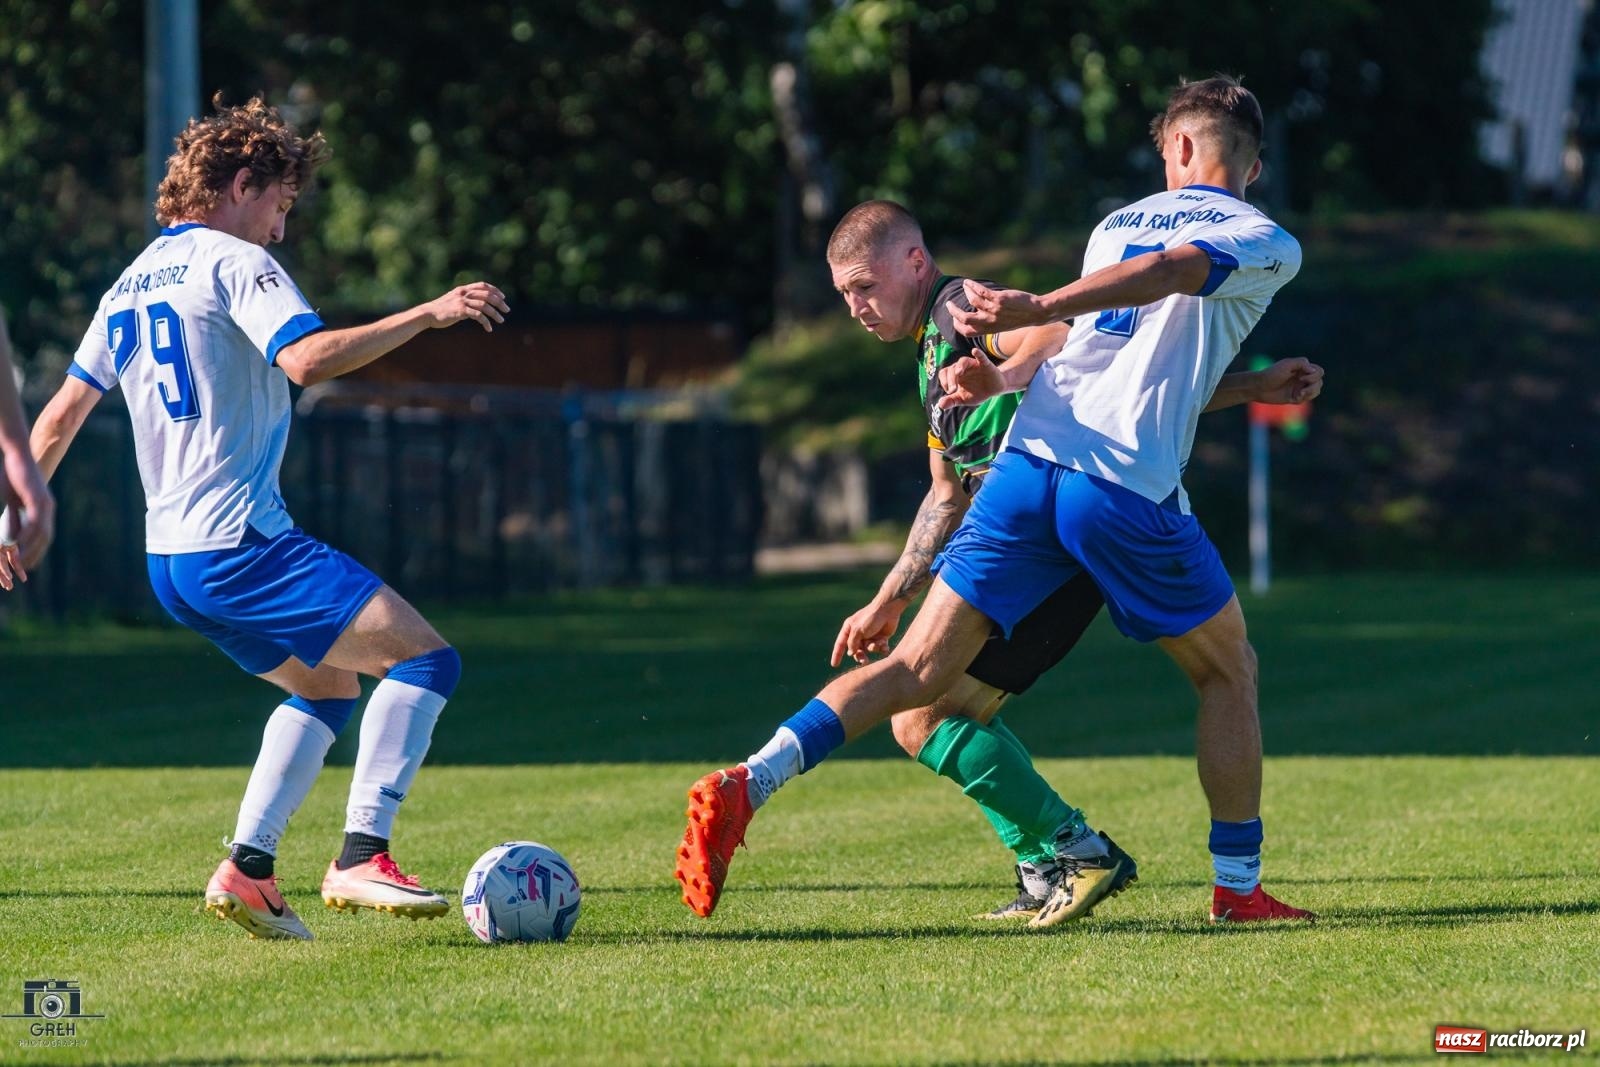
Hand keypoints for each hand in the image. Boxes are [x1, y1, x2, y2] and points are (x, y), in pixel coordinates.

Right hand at [0, 447, 52, 586]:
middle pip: (45, 537)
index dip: (37, 551)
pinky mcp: (37, 498)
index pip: (44, 535)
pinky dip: (25, 535)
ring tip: (19, 563)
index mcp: (43, 508)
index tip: (28, 564)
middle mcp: (48, 507)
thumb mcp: (11, 501)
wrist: (15, 454)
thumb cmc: (11, 475)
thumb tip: (12, 537)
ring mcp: (44, 503)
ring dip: (30, 548)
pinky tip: (17, 545)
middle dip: (36, 554)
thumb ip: (13, 518)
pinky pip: (32, 521)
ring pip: (40, 532)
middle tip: (25, 570)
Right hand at [426, 282, 508, 332]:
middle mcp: (464, 293)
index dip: (494, 290)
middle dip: (499, 302)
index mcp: (463, 289)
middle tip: (507, 310)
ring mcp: (462, 301)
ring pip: (485, 305)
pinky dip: (486, 322)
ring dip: (495, 314)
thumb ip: (465, 301)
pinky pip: (478, 315)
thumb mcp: (454, 301)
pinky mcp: (461, 311)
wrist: (428, 314)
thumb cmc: (441, 310)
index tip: (503, 297)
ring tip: (501, 321)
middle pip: (487, 295)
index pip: (483, 285)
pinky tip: (488, 329)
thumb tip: (477, 308)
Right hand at [830, 599, 906, 666]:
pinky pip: (879, 648)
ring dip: (873, 648)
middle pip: (856, 650)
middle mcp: (858, 633)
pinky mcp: (880, 638)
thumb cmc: (871, 618)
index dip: (837, 655)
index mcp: (849, 629)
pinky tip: (885, 644)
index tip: (834, 665)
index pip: (840, 644)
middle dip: (860, 656)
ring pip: (868, 650)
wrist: (888, 610)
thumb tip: (850, 654)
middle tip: (865, 661)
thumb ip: (852, 643)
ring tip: (878, 643)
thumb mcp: (858, 630)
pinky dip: (882, 648)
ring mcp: (869, 636)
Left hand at [936, 349, 1005, 408]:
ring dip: (959, 366)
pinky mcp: (985, 364)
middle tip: (953, 390)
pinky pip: (981, 357)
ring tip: (958, 373)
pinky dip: (978, 353)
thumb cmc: (977, 392)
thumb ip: (952, 401)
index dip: (944, 382)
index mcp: (955, 375)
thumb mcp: (963, 399)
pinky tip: (974, 351)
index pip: (944, 373)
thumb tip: (940, 405)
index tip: (950, 392)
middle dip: (950, 379)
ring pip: (963, 361)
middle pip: (952, 368)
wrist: (994, 390)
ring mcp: (973, 365)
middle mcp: (962, 368)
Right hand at [947, 279, 1047, 336]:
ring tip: (965, 286)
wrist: (1037, 313)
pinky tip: (968, 282)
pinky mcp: (999, 299)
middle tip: (949, 304)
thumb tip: (978, 315)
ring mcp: (994, 310)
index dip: (957, 325)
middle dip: (953, 311)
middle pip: (964, 319)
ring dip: (966, 292)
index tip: (954, 318)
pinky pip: (981, 292)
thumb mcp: (1003, 324)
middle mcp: (990, 321)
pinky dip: (972, 286)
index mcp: (989, 329)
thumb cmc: (1020, 317)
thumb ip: (990, 322)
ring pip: (972, 301)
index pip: (967, 332)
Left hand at [1254, 357, 1323, 403]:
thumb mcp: (1286, 364)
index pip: (1319, 371)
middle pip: (1320, 382)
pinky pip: (1307, 398)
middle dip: (1313, 386)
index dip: (1314, 375)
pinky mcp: (1296, 397)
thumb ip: (1301, 363)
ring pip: (1316, 391)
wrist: (1259, 387)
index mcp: (1302, 368)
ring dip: (1310, 393)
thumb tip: (1313, 370)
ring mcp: (1300, 387)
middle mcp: (1303, 377)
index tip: (1301, 378)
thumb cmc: (1271, 374)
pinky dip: (1304, 398)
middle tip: (1301, 389)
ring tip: (1299, 394)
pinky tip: (1294, 398)